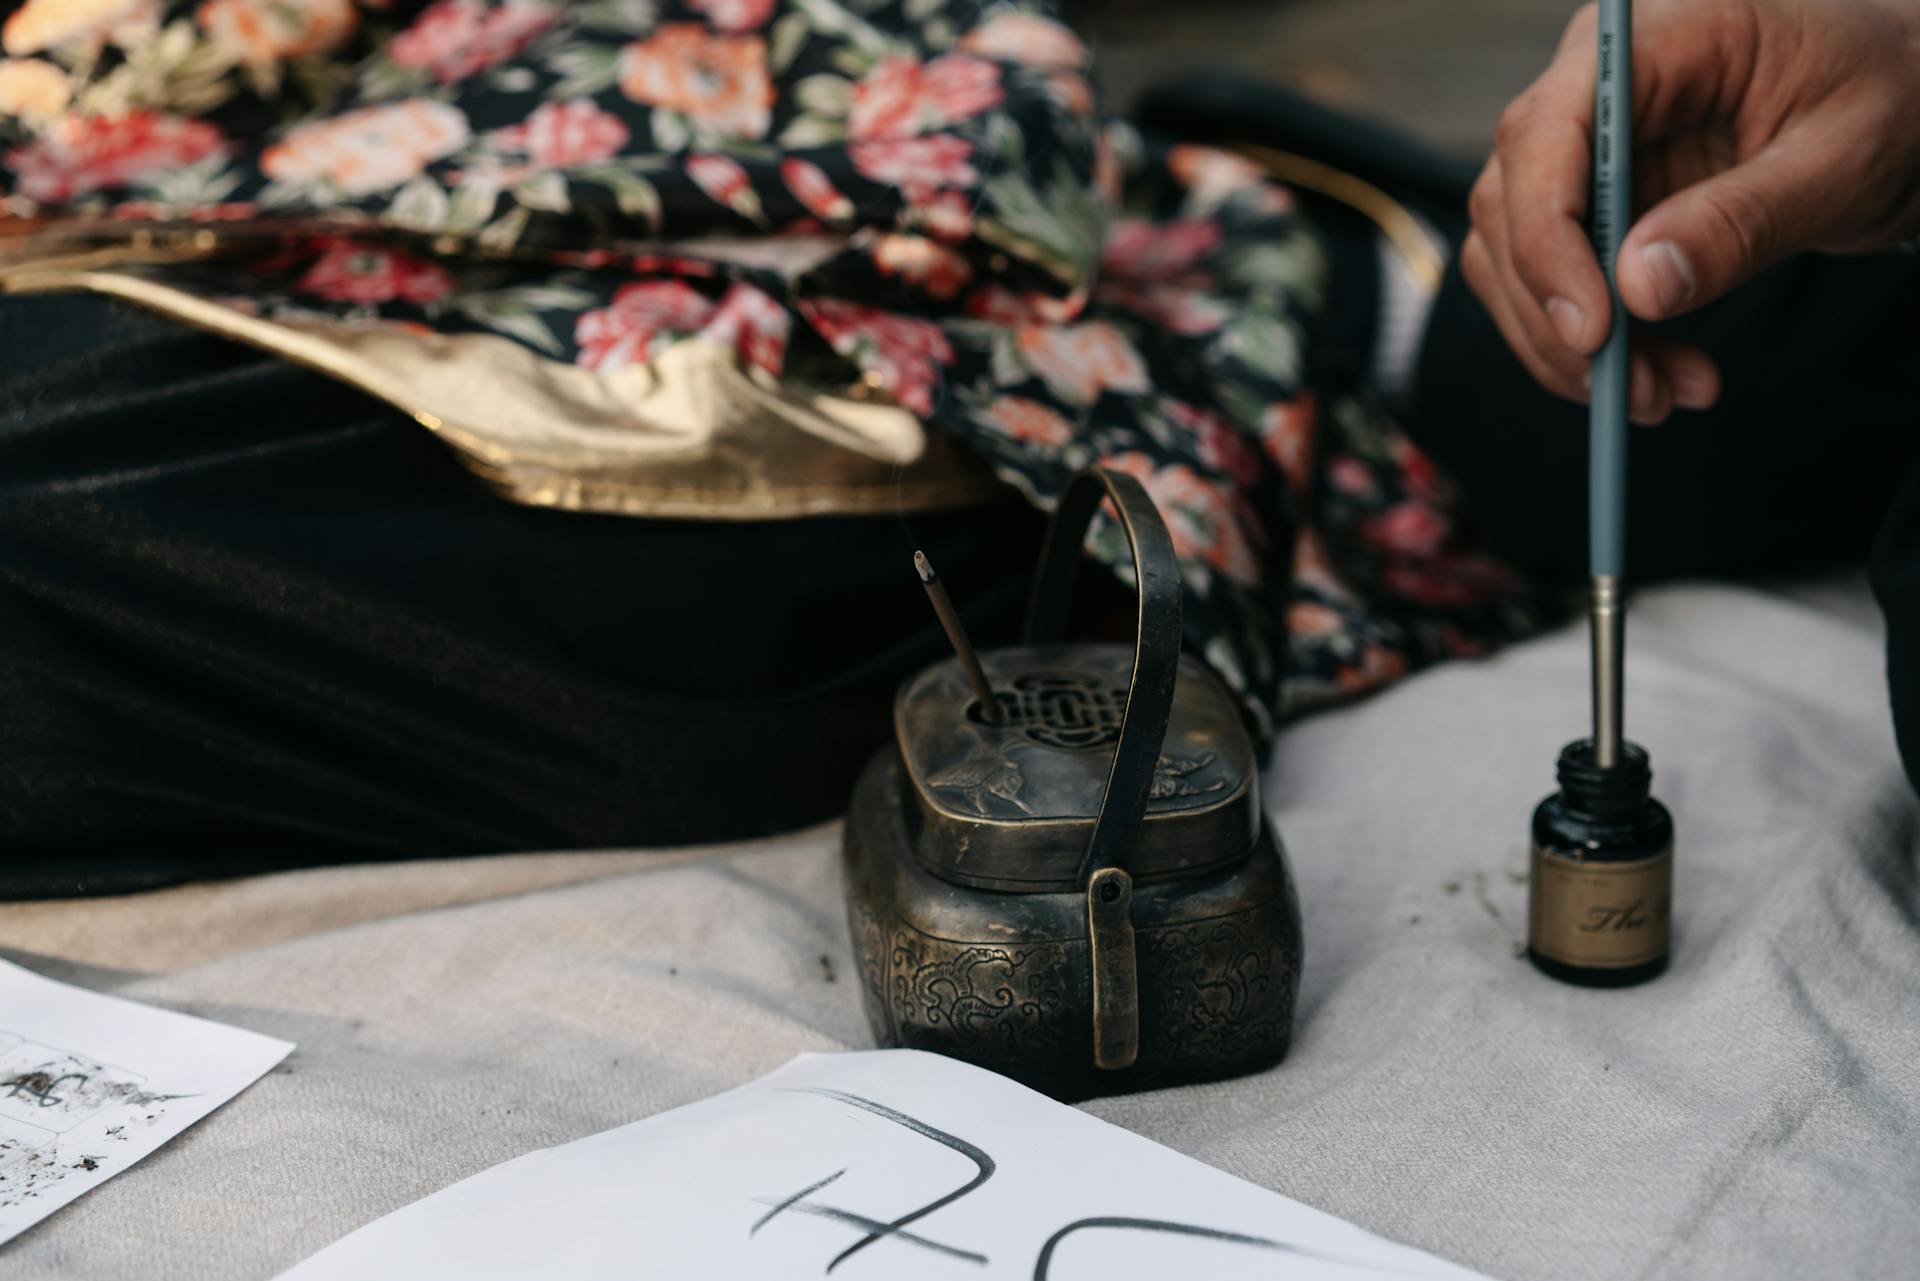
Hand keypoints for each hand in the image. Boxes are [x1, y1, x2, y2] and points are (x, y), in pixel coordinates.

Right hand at [1464, 0, 1919, 423]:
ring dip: (1566, 345)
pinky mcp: (1589, 203)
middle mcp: (1592, 86)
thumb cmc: (1888, 97)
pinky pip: (1548, 281)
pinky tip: (1655, 371)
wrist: (1904, 99)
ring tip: (1658, 394)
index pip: (1546, 133)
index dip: (1548, 236)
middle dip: (1559, 314)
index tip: (1594, 328)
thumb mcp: (1843, 157)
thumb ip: (1743, 219)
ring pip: (1512, 257)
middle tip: (1634, 390)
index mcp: (1653, 39)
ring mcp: (1581, 147)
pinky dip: (1587, 344)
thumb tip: (1640, 289)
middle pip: (1512, 205)